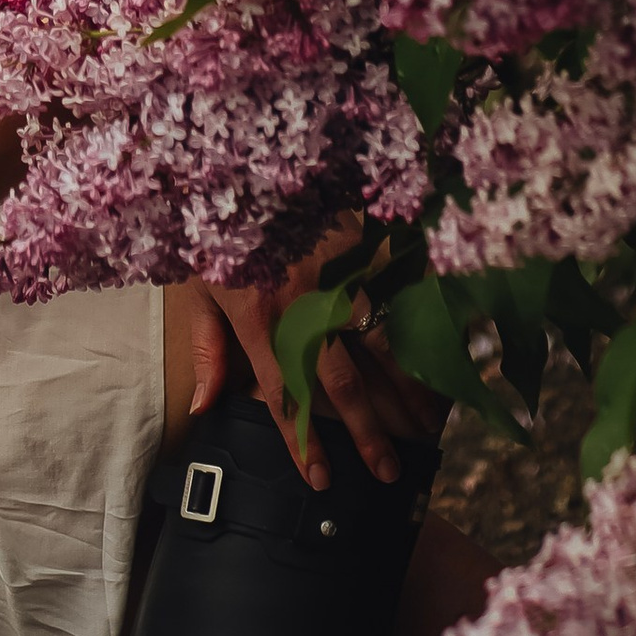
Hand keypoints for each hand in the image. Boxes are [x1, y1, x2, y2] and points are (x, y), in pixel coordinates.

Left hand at [202, 230, 445, 492]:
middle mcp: (301, 302)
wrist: (240, 157)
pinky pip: (396, 297)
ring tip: (424, 427)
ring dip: (403, 388)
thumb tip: (205, 409)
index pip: (284, 393)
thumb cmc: (216, 228)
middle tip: (387, 471)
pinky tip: (438, 361)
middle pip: (339, 380)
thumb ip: (208, 349)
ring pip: (378, 342)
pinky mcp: (361, 246)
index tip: (322, 479)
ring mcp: (337, 273)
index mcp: (258, 317)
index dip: (303, 441)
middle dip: (365, 431)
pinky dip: (418, 331)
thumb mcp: (197, 288)